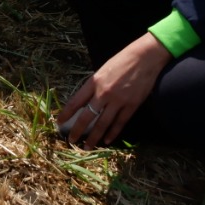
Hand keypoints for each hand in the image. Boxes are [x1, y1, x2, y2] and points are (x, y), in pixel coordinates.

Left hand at [55, 33, 172, 146]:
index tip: (59, 122)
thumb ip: (94, 86)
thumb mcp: (102, 71)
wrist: (145, 57)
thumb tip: (85, 102)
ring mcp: (118, 100)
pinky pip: (119, 123)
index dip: (66, 114)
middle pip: (87, 117)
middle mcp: (104, 93)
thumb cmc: (122, 61)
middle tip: (71, 140)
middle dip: (77, 131)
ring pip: (102, 124)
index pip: (76, 102)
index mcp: (94, 82)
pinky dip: (112, 133)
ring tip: (87, 147)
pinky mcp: (132, 105)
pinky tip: (106, 141)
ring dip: (94, 137)